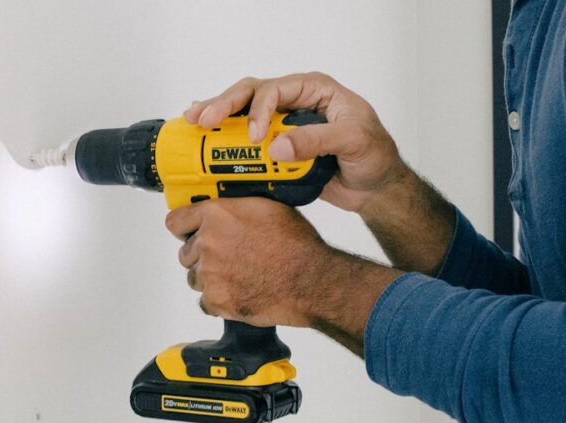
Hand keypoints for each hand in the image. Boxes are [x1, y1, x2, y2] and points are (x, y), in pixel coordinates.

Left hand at [165, 198, 401, 353]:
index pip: (176, 221)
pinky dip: (219, 301)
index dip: (183, 228)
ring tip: (238, 276)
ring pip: (195, 279)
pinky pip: (205, 302)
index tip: (187, 232)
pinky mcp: (215, 300)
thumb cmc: (296, 245)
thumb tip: (227, 209)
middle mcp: (206, 243)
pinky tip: (239, 292)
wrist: (309, 281)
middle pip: (186, 253)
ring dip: (210, 279)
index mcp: (216, 215)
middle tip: (228, 258)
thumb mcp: (267, 208)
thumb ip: (236, 208)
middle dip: (202, 256)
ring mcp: (208, 274)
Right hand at [183, 73, 411, 212]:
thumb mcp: (353, 142)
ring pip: (243, 112)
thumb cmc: (374, 157)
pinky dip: (224, 136)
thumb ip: (317, 141)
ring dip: (217, 116)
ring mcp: (283, 124)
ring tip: (192, 121)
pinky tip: (205, 136)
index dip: (258, 109)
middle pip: (252, 93)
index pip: (276, 89)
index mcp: (314, 90)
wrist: (375, 188)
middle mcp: (295, 102)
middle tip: (202, 118)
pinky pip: (246, 137)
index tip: (254, 137)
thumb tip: (276, 148)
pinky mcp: (276, 146)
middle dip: (224, 104)